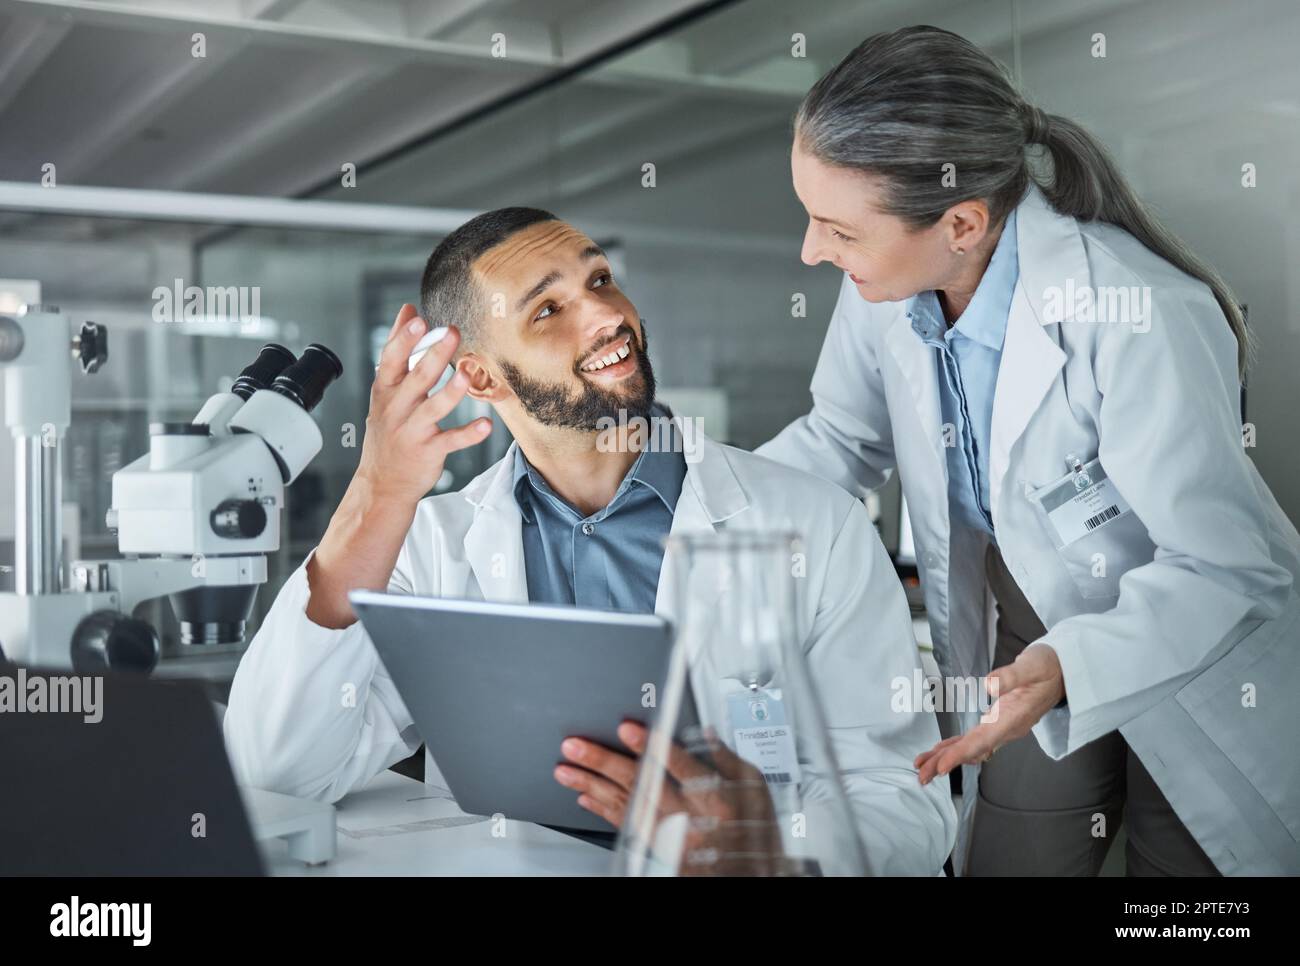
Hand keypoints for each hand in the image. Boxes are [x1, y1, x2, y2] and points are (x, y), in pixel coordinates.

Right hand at [355, 304, 491, 503]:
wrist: (382, 482)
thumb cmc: (388, 430)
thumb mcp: (384, 390)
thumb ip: (398, 350)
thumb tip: (407, 312)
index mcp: (386, 390)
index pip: (392, 360)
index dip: (404, 339)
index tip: (418, 319)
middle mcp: (397, 409)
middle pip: (417, 378)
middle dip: (434, 355)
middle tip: (452, 333)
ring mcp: (413, 431)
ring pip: (433, 408)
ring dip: (450, 392)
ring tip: (465, 374)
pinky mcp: (429, 451)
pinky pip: (451, 441)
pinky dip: (469, 433)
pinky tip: (486, 424)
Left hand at [555, 722, 785, 874]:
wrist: (754, 875)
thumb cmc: (756, 831)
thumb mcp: (754, 786)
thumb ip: (726, 757)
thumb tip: (704, 732)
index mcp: (717, 800)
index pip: (680, 768)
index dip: (652, 747)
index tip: (627, 730)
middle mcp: (692, 822)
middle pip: (641, 787)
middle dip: (604, 764)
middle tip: (576, 747)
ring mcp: (673, 841)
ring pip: (625, 808)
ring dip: (592, 788)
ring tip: (566, 771)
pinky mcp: (661, 854)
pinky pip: (627, 830)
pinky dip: (605, 812)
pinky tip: (585, 798)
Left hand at [915, 643, 1065, 783]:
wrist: (1063, 672)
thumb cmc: (1048, 667)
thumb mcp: (1033, 666)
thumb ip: (1011, 676)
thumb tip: (988, 685)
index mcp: (1014, 718)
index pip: (983, 740)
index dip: (960, 754)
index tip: (941, 767)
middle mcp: (1007, 729)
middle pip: (972, 749)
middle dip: (945, 762)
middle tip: (921, 775)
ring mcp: (1003, 728)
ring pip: (971, 747)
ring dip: (946, 757)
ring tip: (922, 766)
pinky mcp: (998, 722)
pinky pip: (974, 739)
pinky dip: (956, 746)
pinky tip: (940, 751)